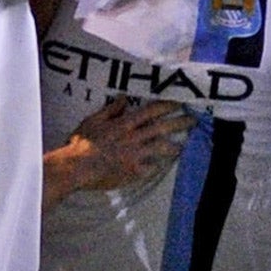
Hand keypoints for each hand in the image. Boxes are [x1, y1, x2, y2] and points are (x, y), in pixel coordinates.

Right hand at [44, 98, 193, 204]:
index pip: (151, 111)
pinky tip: (161, 166)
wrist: (77, 168)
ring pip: (161, 148)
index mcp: (124, 123)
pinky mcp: (133, 171)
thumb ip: (110, 110)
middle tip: (193, 120)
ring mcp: (135, 155)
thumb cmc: (82, 143)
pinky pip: (150, 168)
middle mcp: (134, 138)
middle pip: (162, 128)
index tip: (179, 103)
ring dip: (173, 146)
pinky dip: (156, 166)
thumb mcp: (93, 121)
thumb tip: (123, 98)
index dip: (167, 106)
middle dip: (180, 123)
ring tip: (180, 146)